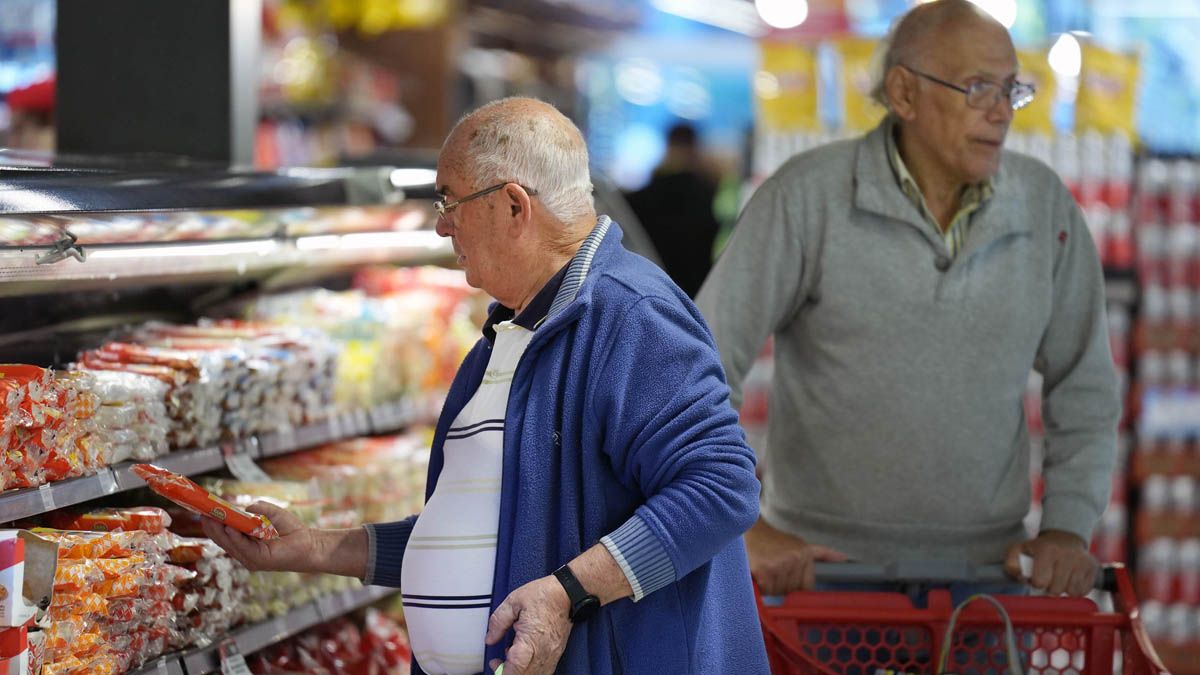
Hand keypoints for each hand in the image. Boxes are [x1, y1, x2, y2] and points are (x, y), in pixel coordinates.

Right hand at [200, 501, 315, 572]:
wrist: (309, 544)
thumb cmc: (291, 530)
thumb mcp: (273, 514)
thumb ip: (258, 509)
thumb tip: (245, 507)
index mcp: (245, 543)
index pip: (224, 534)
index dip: (214, 524)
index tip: (203, 512)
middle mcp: (245, 553)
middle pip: (223, 540)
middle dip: (212, 527)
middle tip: (202, 514)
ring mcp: (250, 558)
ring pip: (230, 544)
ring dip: (220, 531)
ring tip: (210, 518)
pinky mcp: (258, 560)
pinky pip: (243, 548)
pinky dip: (235, 537)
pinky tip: (229, 527)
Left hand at [484, 574, 572, 674]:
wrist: (567, 593)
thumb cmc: (544, 595)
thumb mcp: (513, 602)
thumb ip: (498, 622)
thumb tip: (490, 638)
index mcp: (531, 638)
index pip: (516, 667)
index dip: (502, 671)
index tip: (494, 664)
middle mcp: (544, 651)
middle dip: (508, 673)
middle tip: (498, 661)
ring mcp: (552, 654)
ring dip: (520, 672)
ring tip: (511, 657)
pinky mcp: (557, 654)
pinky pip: (544, 671)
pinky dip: (531, 670)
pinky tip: (525, 659)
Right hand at [745, 517, 847, 594]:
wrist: (747, 530)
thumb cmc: (773, 540)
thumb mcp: (799, 543)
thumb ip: (822, 553)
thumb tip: (844, 558)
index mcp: (805, 554)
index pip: (807, 586)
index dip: (794, 584)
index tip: (784, 575)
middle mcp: (795, 559)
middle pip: (791, 590)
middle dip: (780, 584)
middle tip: (770, 569)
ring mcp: (779, 565)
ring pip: (777, 591)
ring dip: (769, 585)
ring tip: (763, 569)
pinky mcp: (764, 571)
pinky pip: (765, 590)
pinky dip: (759, 586)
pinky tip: (756, 572)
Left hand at [1004, 530, 1097, 596]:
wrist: (1065, 537)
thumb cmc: (1039, 548)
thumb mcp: (1019, 550)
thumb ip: (1011, 564)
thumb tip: (1021, 578)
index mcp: (1047, 549)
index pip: (1040, 582)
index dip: (1036, 583)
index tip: (1036, 577)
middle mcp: (1067, 555)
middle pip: (1056, 590)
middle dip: (1049, 588)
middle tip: (1048, 579)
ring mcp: (1082, 562)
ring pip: (1071, 593)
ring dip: (1063, 590)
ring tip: (1059, 579)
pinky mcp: (1092, 568)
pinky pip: (1083, 592)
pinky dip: (1075, 590)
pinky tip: (1070, 580)